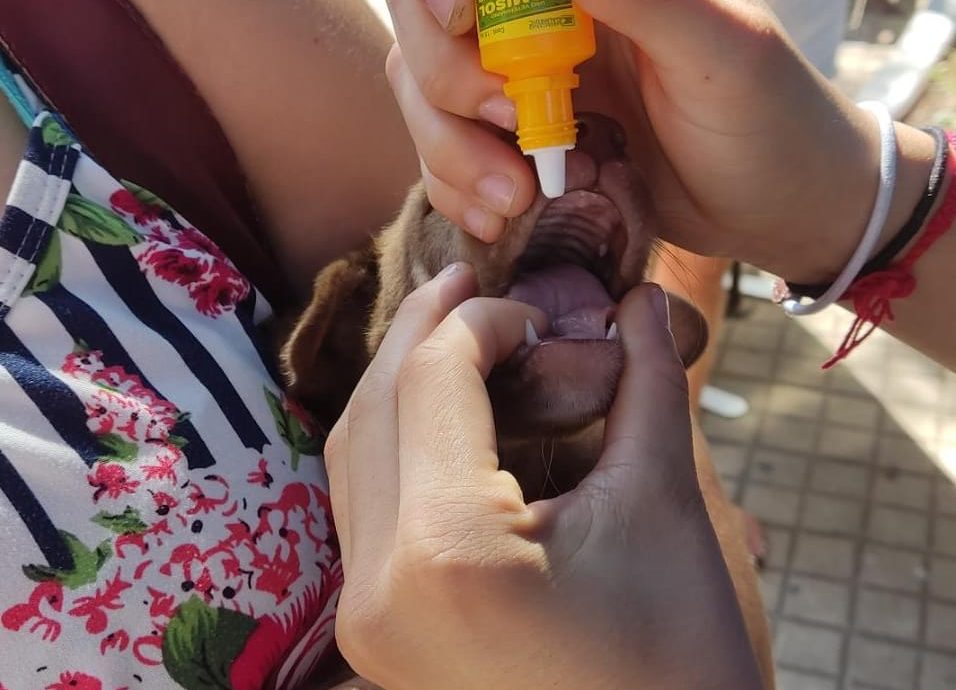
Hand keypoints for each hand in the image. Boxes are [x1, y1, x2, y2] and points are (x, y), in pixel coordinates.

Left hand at [324, 264, 762, 689]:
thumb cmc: (680, 665)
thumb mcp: (665, 510)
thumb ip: (651, 386)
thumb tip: (645, 297)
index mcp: (448, 547)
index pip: (435, 379)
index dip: (484, 321)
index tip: (541, 312)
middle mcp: (377, 585)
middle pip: (374, 406)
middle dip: (423, 330)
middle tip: (469, 283)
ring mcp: (364, 618)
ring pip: (354, 454)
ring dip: (398, 383)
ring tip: (453, 337)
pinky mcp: (373, 634)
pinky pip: (362, 507)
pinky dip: (394, 444)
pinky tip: (439, 418)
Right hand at [384, 0, 933, 284]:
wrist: (782, 211)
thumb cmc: (770, 123)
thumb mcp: (717, 47)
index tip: (456, 25)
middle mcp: (547, 28)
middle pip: (428, 31)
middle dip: (450, 87)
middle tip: (512, 135)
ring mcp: (529, 92)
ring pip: (427, 99)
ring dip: (452, 154)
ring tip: (516, 201)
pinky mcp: (524, 153)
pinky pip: (448, 161)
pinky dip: (457, 193)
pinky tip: (501, 220)